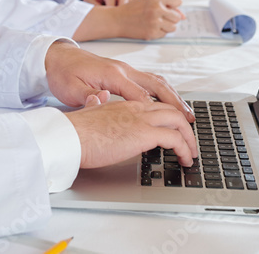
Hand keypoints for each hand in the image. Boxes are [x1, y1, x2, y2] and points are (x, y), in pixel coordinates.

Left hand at [44, 41, 194, 116]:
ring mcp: (125, 69)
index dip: (155, 112)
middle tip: (190, 119)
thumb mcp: (70, 90)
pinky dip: (163, 90)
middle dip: (175, 103)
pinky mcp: (123, 71)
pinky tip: (168, 100)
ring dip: (173, 96)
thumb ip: (88, 97)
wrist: (56, 56)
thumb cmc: (62, 73)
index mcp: (112, 75)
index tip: (169, 127)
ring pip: (156, 81)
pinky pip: (149, 80)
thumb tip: (101, 102)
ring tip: (186, 112)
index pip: (140, 96)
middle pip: (156, 86)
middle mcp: (123, 70)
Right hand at [65, 99, 196, 168]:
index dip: (168, 116)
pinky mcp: (143, 134)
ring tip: (191, 153)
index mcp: (124, 104)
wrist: (68, 136)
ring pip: (178, 121)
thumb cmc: (74, 130)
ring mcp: (141, 119)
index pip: (154, 104)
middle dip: (184, 125)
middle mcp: (135, 108)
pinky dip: (184, 148)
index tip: (174, 128)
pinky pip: (174, 138)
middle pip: (171, 110)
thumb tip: (97, 100)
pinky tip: (184, 159)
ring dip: (189, 138)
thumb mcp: (89, 111)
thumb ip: (96, 105)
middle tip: (189, 140)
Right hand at [74, 0, 183, 40]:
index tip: (166, 7)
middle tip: (159, 17)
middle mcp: (157, 8)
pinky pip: (164, 34)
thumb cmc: (134, 9)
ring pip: (173, 27)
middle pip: (177, 16)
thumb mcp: (149, 0)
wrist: (118, 19)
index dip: (173, 5)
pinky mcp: (152, 33)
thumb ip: (166, 5)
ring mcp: (155, 21)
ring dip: (166, 26)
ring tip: (155, 22)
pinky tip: (149, 27)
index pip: (178, 1)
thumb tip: (184, 16)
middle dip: (170, 17)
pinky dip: (159, 32)